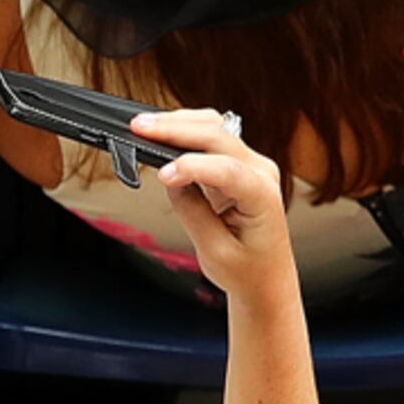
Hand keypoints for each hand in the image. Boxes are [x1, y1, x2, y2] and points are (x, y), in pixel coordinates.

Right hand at [131, 106, 291, 297]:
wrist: (266, 279)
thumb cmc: (247, 271)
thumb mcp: (215, 251)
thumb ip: (193, 212)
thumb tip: (171, 180)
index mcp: (263, 196)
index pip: (227, 169)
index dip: (191, 167)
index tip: (161, 174)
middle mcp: (262, 172)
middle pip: (217, 136)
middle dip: (175, 129)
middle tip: (138, 129)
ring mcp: (251, 164)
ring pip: (213, 128)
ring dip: (178, 124)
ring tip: (143, 127)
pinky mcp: (237, 164)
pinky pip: (211, 138)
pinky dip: (184, 131)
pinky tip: (161, 132)